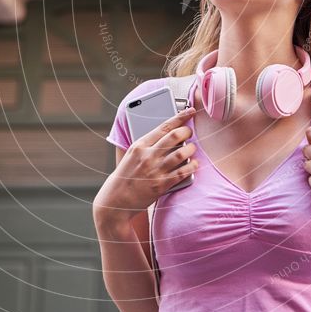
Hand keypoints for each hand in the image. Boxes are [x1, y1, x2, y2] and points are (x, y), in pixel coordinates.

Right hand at [94, 107, 198, 222]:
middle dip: (187, 132)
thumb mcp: (133, 155)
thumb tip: (170, 134)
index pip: (164, 126)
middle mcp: (148, 156)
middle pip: (174, 136)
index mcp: (140, 145)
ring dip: (191, 149)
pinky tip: (194, 164)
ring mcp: (155, 170)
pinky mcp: (161, 185)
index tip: (190, 111)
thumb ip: (149, 145)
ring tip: (192, 148)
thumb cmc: (126, 175)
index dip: (180, 116)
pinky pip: (182, 172)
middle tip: (190, 132)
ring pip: (181, 153)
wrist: (116, 200)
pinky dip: (191, 166)